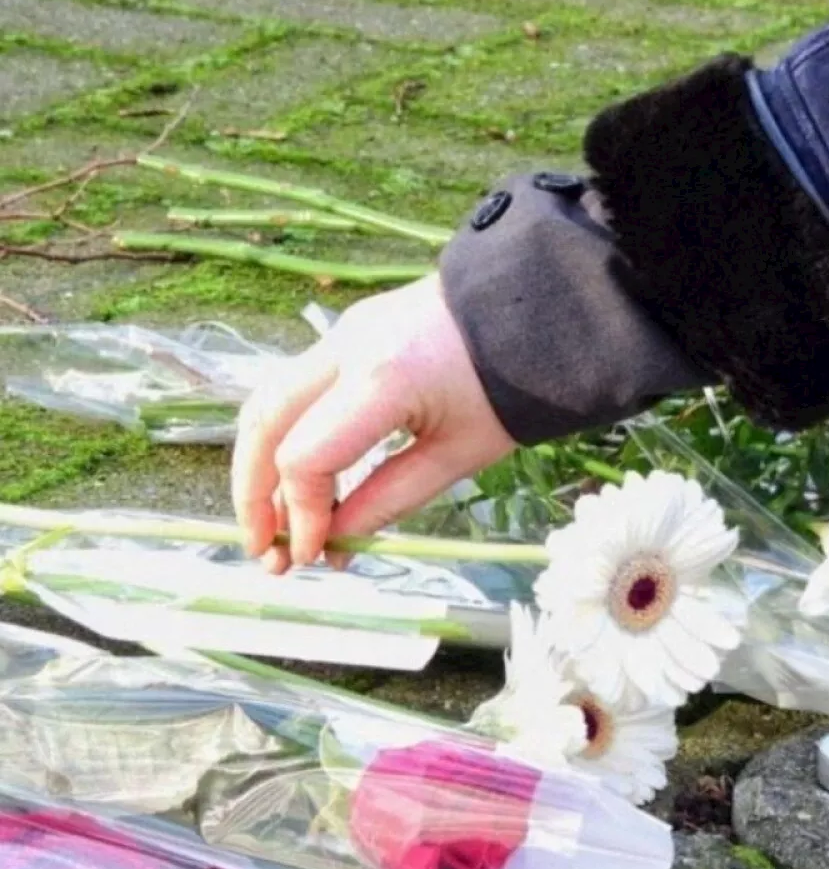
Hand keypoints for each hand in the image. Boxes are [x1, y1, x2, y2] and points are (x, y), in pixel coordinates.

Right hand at [231, 275, 514, 573]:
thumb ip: (389, 499)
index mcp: (382, 379)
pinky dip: (286, 435)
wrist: (535, 313)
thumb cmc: (512, 387)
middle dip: (253, 493)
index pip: (305, 457)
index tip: (315, 555)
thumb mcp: (459, 456)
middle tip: (265, 552)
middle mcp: (346, 347)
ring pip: (270, 400)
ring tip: (273, 524)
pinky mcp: (348, 330)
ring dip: (260, 464)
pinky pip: (297, 387)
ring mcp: (342, 331)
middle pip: (265, 423)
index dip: (301, 515)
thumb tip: (334, 541)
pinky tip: (302, 482)